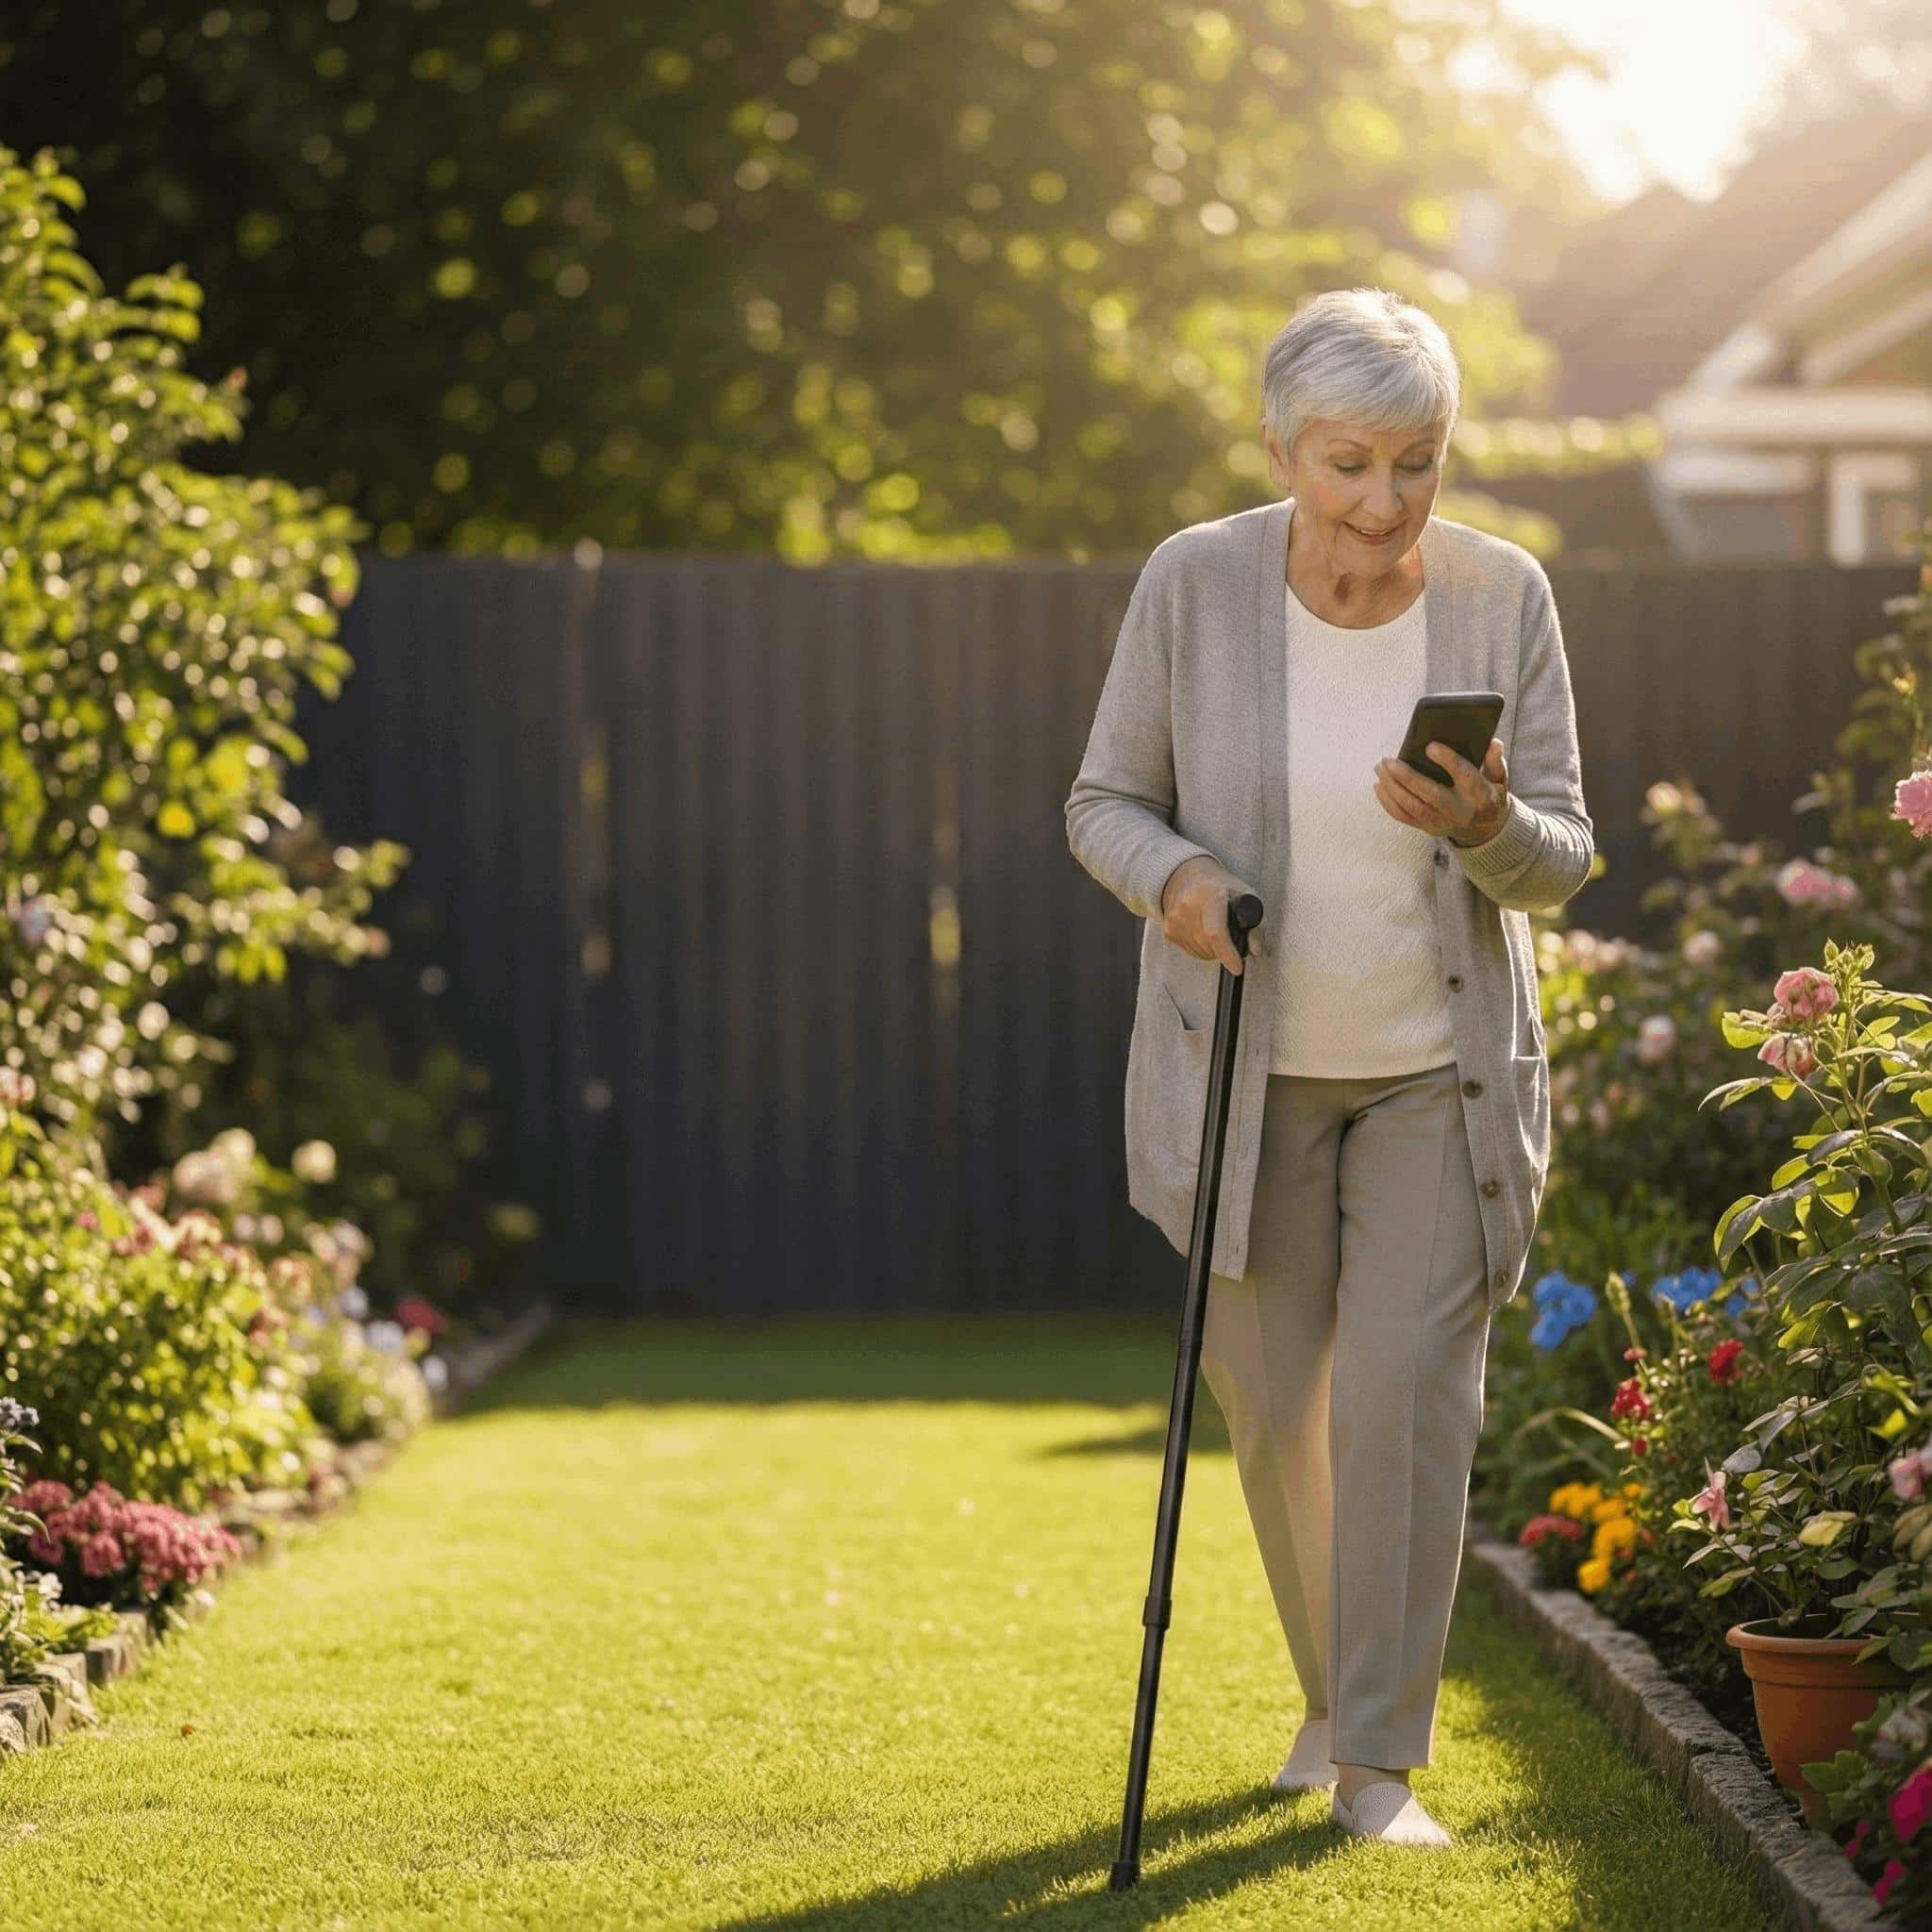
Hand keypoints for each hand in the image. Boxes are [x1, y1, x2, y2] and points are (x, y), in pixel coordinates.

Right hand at [1159, 854, 1259, 974]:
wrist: (1186, 876)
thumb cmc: (1219, 886)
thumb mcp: (1245, 895)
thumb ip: (1256, 923)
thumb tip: (1255, 950)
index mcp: (1210, 894)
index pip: (1216, 932)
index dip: (1228, 954)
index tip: (1237, 967)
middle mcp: (1188, 905)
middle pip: (1209, 946)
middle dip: (1224, 950)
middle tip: (1230, 936)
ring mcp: (1175, 919)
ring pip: (1200, 952)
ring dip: (1212, 949)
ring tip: (1215, 930)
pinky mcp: (1168, 929)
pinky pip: (1189, 951)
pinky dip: (1200, 947)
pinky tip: (1202, 930)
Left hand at [1374, 738, 1508, 845]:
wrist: (1484, 829)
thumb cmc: (1487, 794)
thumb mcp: (1499, 778)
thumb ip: (1494, 760)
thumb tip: (1493, 742)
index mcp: (1479, 793)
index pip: (1464, 776)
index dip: (1448, 760)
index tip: (1430, 745)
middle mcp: (1458, 810)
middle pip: (1430, 794)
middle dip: (1407, 777)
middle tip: (1388, 760)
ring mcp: (1440, 822)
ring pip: (1412, 807)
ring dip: (1392, 788)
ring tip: (1380, 768)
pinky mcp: (1427, 828)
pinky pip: (1403, 817)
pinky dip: (1388, 802)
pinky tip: (1379, 785)